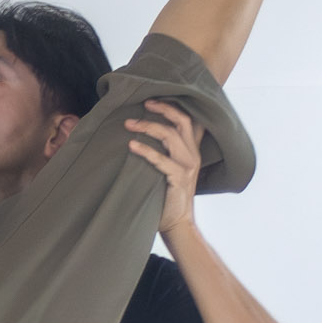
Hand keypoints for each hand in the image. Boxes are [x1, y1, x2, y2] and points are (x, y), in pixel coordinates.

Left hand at [125, 99, 204, 238]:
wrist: (177, 223)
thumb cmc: (167, 197)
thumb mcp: (169, 169)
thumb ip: (164, 152)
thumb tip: (141, 135)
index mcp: (191, 150)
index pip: (188, 120)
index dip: (174, 106)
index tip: (153, 98)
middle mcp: (193, 155)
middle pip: (182, 120)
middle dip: (162, 108)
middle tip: (143, 103)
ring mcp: (188, 166)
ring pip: (170, 135)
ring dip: (147, 126)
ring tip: (128, 124)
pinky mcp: (179, 179)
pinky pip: (161, 159)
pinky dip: (145, 150)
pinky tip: (131, 145)